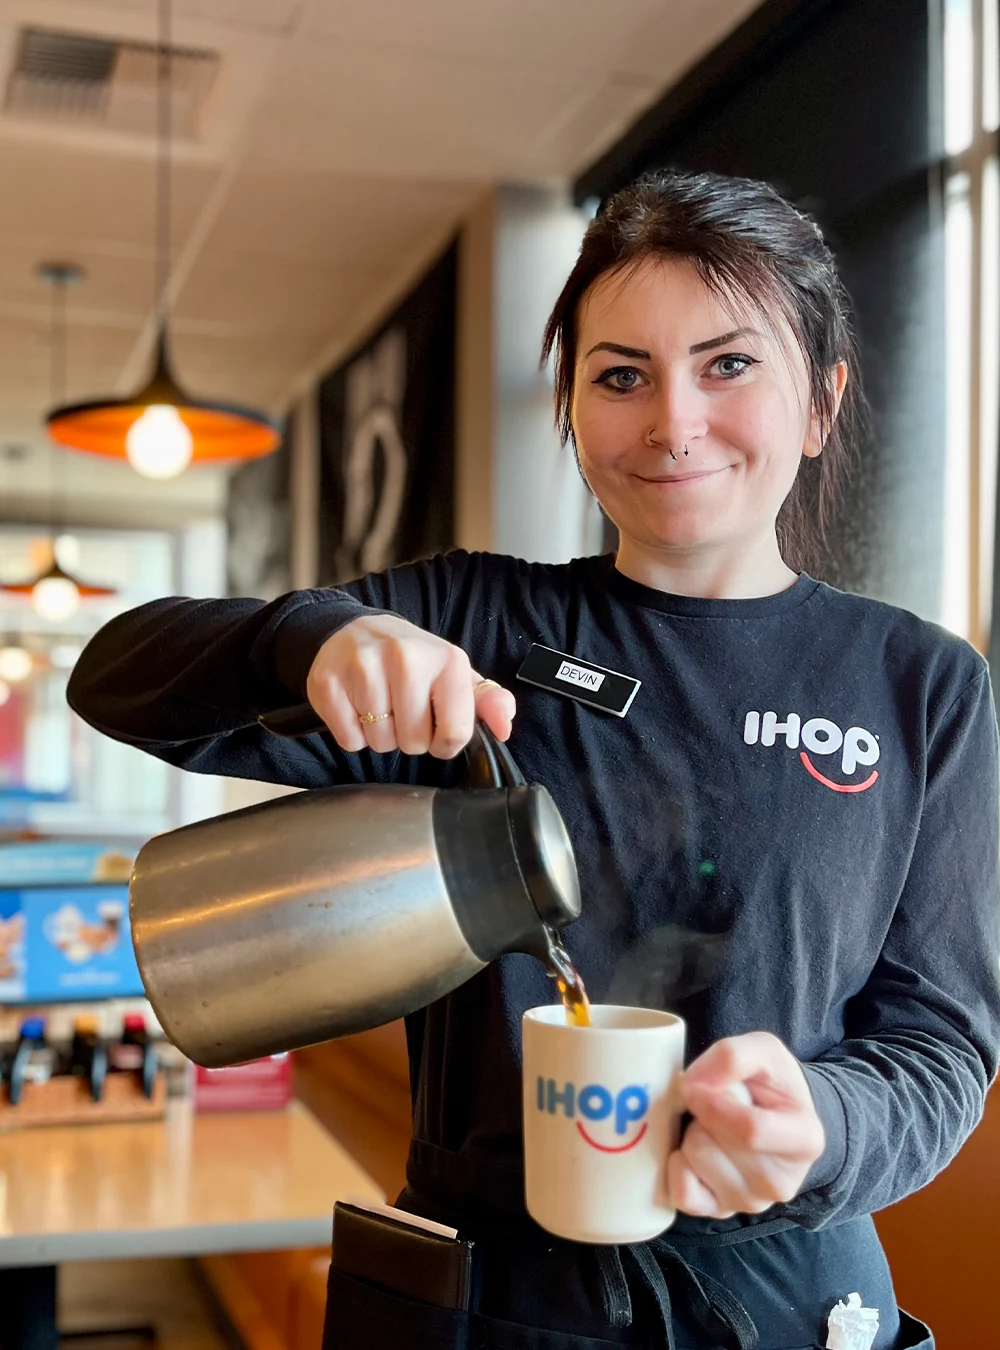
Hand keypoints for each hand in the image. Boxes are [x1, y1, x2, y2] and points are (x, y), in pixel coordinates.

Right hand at [305, 614, 515, 757]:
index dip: (445, 743)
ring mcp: (364, 667)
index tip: (437, 729)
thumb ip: (487, 701)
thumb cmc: (412, 661)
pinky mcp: (329, 681)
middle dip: (409, 736)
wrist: (354, 632)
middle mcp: (406, 658)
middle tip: (401, 709)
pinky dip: (353, 733)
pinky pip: (349, 739)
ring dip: (380, 735)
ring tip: (379, 705)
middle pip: (414, 742)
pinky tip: (356, 706)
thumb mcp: (454, 675)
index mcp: (446, 659)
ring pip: (380, 742)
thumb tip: (504, 726)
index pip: (455, 733)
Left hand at [666, 1032, 824, 1218]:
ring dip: (691, 1133)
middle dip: (699, 1114)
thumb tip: (693, 1084)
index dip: (711, 1104)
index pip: (749, 1130)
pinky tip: (694, 1149)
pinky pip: (682, 1192)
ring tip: (711, 1126)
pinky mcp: (721, 1212)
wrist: (778, 1118)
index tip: (693, 1086)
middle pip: (712, 1144)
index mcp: (804, 1140)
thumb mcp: (764, 1051)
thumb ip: (732, 1056)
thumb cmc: (772, 1084)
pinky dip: (677, 1164)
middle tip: (713, 1104)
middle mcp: (781, 1182)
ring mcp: (751, 1202)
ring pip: (694, 1160)